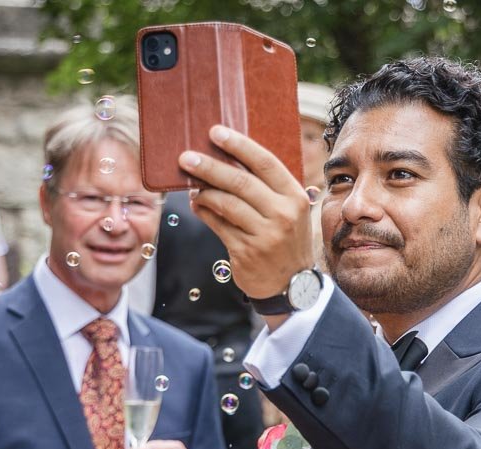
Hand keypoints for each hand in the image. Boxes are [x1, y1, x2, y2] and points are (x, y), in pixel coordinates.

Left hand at [178, 125, 314, 301]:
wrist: (292, 284)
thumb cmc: (285, 239)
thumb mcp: (288, 211)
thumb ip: (265, 188)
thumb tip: (225, 159)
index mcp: (294, 197)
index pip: (264, 163)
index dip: (238, 145)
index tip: (215, 132)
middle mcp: (283, 214)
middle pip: (240, 182)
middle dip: (210, 167)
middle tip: (186, 158)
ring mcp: (266, 235)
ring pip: (226, 204)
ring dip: (203, 192)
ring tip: (192, 186)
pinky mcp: (247, 252)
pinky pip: (218, 226)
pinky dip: (203, 213)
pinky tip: (197, 206)